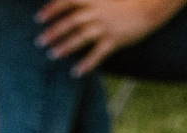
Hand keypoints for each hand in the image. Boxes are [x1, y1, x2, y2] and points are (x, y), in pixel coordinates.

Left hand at [33, 0, 184, 72]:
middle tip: (39, 41)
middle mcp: (97, 12)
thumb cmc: (125, 3)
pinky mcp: (115, 40)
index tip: (39, 18)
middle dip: (54, 31)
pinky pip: (98, 53)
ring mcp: (106, 27)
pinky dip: (87, 63)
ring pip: (81, 36)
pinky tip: (76, 72)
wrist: (148, 9)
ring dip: (65, 46)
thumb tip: (70, 8)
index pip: (68, 1)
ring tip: (52, 54)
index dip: (52, 9)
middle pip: (71, 21)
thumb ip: (86, 2)